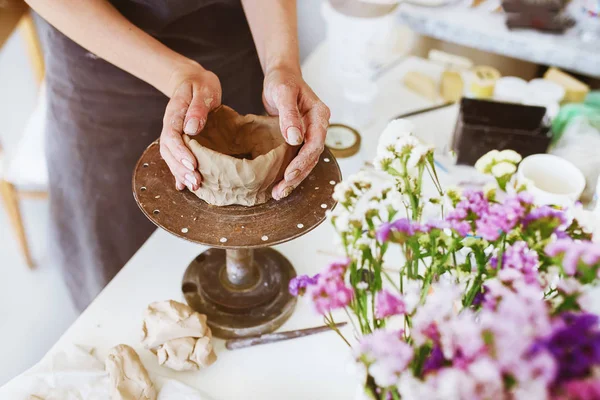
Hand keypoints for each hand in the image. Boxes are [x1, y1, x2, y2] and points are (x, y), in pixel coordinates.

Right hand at [160, 62, 221, 190]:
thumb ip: (198, 107)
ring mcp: (174, 135)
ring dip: (181, 174)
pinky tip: (184, 185)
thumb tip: (191, 128)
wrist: (192, 82)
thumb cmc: (200, 85)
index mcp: (174, 114)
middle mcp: (170, 127)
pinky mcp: (180, 141)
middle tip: (196, 181)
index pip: (172, 136)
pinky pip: (176, 158)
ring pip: (171, 158)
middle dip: (181, 169)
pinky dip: (179, 173)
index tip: (192, 164)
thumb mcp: (203, 89)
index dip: (180, 152)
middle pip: (169, 151)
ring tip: (195, 186)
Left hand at [263, 66, 330, 199]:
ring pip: (306, 161)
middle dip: (297, 176)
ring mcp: (310, 133)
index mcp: (320, 115)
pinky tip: (278, 182)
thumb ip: (289, 115)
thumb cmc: (282, 80)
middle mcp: (318, 127)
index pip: (315, 143)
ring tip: (278, 193)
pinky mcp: (300, 138)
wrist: (281, 75)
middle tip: (281, 191)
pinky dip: (289, 170)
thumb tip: (295, 138)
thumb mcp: (283, 93)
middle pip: (312, 157)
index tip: (289, 174)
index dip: (303, 161)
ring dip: (293, 178)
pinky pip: (297, 157)